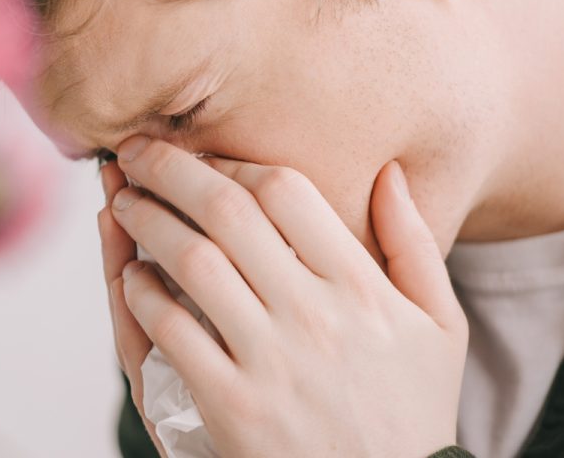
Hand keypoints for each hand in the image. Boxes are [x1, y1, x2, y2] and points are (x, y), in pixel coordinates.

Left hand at [103, 136, 467, 456]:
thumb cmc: (413, 410)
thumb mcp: (441, 326)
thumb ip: (413, 244)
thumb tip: (387, 170)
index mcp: (362, 286)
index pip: (285, 191)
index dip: (234, 161)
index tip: (204, 155)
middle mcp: (315, 314)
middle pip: (227, 213)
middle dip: (170, 170)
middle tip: (136, 153)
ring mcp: (271, 361)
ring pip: (191, 262)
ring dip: (146, 220)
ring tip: (122, 203)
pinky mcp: (232, 405)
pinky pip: (170, 330)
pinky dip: (140, 293)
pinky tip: (131, 276)